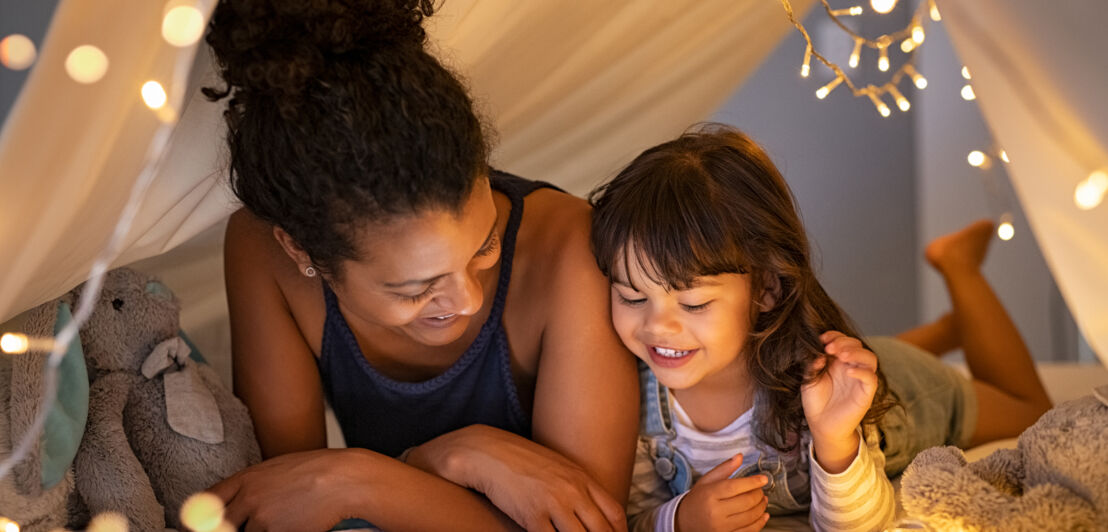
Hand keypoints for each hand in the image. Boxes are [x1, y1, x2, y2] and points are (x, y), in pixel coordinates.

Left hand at [210, 448, 371, 531]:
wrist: (344, 479)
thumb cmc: (317, 471)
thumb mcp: (277, 469)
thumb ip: (253, 485)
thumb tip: (237, 503)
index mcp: (247, 478)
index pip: (208, 500)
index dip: (199, 516)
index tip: (198, 525)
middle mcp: (248, 497)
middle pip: (218, 524)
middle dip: (223, 529)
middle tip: (237, 527)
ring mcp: (261, 518)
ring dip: (259, 531)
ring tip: (281, 520)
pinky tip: (290, 524)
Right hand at [407, 424, 624, 531]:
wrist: (486, 452)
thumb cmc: (520, 461)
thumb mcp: (556, 468)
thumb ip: (576, 488)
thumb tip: (589, 512)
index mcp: (582, 478)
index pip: (615, 513)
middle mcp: (573, 491)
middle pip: (602, 531)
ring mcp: (554, 504)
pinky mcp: (532, 516)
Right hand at [674, 454, 769, 531]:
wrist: (684, 522)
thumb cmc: (697, 499)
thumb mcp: (706, 481)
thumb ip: (724, 468)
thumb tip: (740, 456)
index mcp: (709, 494)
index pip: (736, 487)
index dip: (753, 482)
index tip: (763, 479)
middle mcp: (715, 512)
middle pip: (746, 501)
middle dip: (759, 494)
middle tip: (760, 489)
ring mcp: (722, 527)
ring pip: (751, 516)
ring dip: (761, 507)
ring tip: (762, 500)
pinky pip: (750, 531)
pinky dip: (760, 522)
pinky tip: (763, 515)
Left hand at [801, 331, 877, 470]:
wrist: (820, 424)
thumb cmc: (815, 400)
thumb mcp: (809, 378)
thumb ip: (813, 364)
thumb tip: (819, 353)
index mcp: (838, 361)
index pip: (844, 340)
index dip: (835, 336)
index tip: (822, 338)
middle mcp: (851, 367)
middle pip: (858, 345)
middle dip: (844, 342)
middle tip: (830, 348)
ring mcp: (860, 379)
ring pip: (870, 358)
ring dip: (856, 353)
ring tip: (841, 355)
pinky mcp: (866, 394)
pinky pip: (871, 379)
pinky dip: (862, 372)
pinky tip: (848, 371)